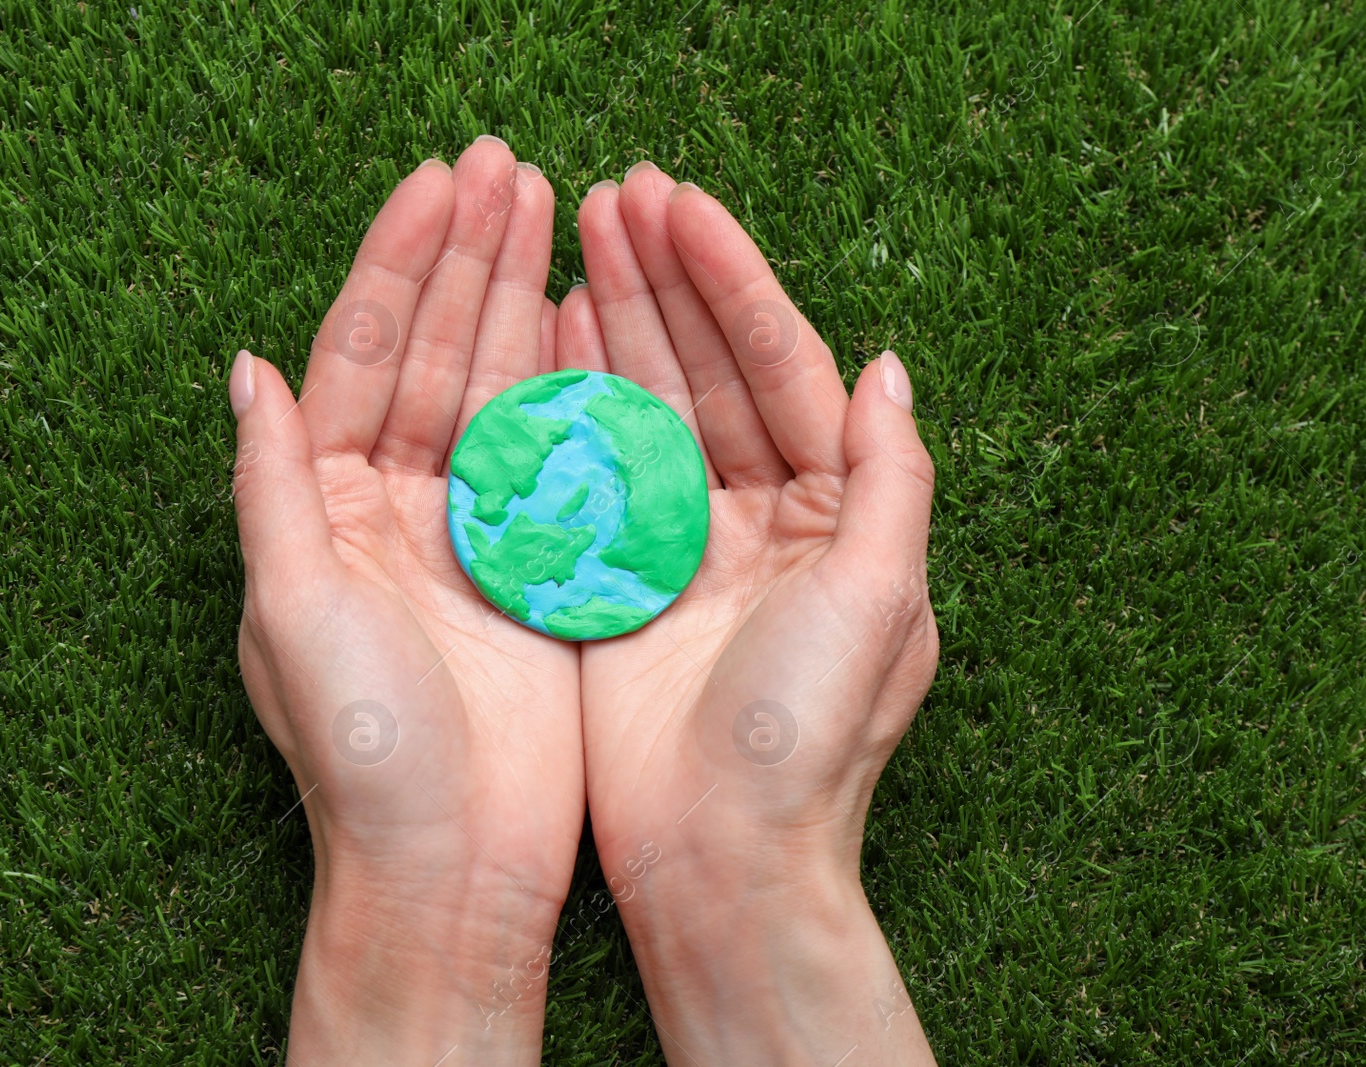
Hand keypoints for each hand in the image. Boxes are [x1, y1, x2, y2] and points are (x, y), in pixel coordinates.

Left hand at [229, 138, 581, 1064]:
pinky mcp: (539, 567)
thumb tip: (247, 367)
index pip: (360, 358)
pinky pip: (558, 456)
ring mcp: (473, 533)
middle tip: (508, 170)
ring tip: (553, 211)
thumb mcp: (294, 609)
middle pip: (434, 357)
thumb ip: (273, 486)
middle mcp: (396, 508)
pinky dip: (573, 386)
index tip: (439, 187)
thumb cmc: (361, 748)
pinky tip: (590, 318)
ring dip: (519, 301)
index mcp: (326, 505)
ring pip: (498, 392)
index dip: (399, 268)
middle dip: (467, 262)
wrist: (454, 863)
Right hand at [563, 164, 938, 1064]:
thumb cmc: (809, 741)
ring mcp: (683, 542)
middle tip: (613, 194)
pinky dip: (570, 400)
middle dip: (664, 280)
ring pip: (649, 405)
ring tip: (575, 233)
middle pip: (710, 369)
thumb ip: (894, 476)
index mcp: (833, 508)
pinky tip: (543, 333)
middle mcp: (761, 514)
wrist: (718, 862)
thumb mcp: (882, 602)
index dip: (730, 279)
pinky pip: (593, 469)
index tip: (676, 204)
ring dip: (616, 320)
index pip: (782, 364)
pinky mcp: (619, 578)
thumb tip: (889, 363)